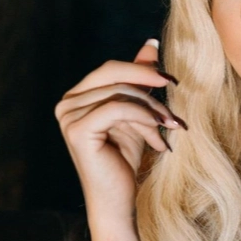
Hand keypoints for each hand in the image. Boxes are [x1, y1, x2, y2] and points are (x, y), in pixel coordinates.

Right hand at [55, 39, 184, 240]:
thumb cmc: (127, 156)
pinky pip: (118, 108)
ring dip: (151, 108)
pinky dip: (144, 118)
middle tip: (174, 86)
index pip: (111, 68)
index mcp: (77, 96)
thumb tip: (151, 42)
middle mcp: (66, 104)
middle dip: (147, 79)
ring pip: (120, 92)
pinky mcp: (77, 130)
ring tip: (171, 126)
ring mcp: (68, 117)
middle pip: (112, 73)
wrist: (120, 198)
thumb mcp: (138, 110)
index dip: (142, 69)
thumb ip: (138, 78)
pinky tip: (159, 135)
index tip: (170, 79)